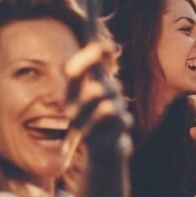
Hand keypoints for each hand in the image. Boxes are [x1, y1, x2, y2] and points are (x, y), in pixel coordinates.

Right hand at [64, 41, 132, 163]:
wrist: (105, 152)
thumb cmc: (103, 112)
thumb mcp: (100, 87)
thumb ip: (100, 67)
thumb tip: (105, 44)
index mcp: (70, 95)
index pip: (72, 72)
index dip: (88, 57)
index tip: (106, 47)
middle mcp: (72, 111)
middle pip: (96, 90)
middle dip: (113, 88)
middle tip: (116, 91)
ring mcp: (85, 129)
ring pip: (111, 105)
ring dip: (119, 105)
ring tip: (116, 111)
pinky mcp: (101, 143)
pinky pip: (123, 120)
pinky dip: (125, 121)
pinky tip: (118, 128)